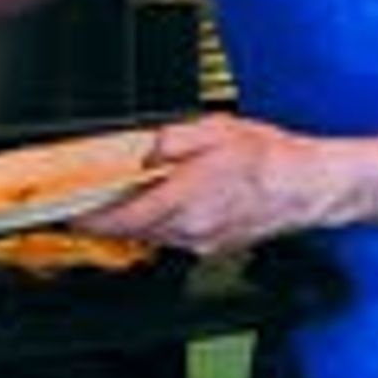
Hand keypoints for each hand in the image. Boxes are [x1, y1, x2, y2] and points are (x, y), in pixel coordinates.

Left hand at [92, 114, 353, 255]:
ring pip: (154, 235)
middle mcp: (190, 229)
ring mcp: (203, 242)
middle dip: (111, 215)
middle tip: (93, 198)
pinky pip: (177, 237)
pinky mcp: (215, 247)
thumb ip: (170, 140)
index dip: (88, 218)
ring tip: (135, 194)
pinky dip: (165, 222)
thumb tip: (144, 150)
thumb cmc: (269, 159)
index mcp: (184, 199)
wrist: (308, 187)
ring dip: (138, 218)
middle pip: (132, 230)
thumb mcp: (213, 130)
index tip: (68, 213)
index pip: (120, 219)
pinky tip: (174, 202)